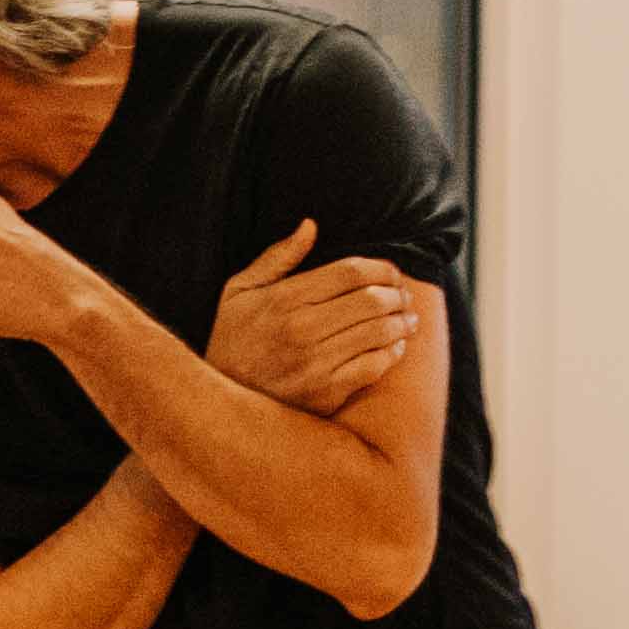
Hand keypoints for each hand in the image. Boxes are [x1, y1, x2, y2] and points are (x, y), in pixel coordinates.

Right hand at [205, 221, 420, 414]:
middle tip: (405, 296)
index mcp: (284, 299)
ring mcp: (315, 363)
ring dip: (402, 323)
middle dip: (397, 294)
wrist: (219, 403)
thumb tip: (310, 225)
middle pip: (371, 301)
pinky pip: (373, 367)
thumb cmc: (232, 339)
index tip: (391, 271)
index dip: (380, 268)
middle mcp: (302, 329)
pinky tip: (394, 348)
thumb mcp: (239, 291)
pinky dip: (392, 354)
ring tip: (409, 320)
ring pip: (378, 333)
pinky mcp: (325, 393)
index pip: (350, 273)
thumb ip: (277, 257)